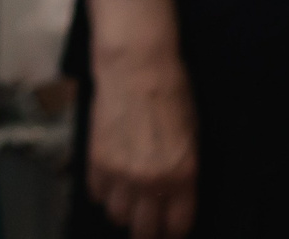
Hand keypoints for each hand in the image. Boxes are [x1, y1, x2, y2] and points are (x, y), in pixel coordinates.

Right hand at [85, 0, 199, 238]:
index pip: (177, 225)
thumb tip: (175, 196)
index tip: (171, 228)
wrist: (136, 67)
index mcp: (182, 177)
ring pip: (117, 215)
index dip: (174, 230)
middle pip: (144, 230)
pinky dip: (103, 192)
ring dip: (124, 211)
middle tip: (148, 224)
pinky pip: (97, 193)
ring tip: (128, 201)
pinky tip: (110, 181)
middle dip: (147, 231)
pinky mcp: (96, 160)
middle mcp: (151, 182)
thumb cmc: (173, 94)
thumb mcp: (192, 138)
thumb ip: (184, 174)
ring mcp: (120, 173)